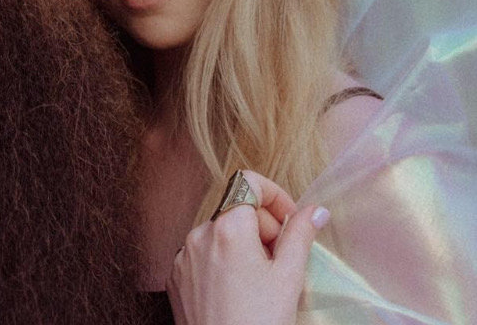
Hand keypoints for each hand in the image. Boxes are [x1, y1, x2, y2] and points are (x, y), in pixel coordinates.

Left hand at [166, 170, 328, 324]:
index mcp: (228, 227)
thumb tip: (315, 210)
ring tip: (258, 282)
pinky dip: (222, 263)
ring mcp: (184, 255)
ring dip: (242, 246)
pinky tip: (236, 292)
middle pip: (237, 210)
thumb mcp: (289, 277)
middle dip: (263, 228)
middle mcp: (200, 233)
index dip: (274, 195)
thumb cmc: (258, 323)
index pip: (249, 182)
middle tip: (279, 262)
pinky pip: (203, 254)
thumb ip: (301, 235)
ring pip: (220, 233)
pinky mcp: (176, 276)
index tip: (289, 220)